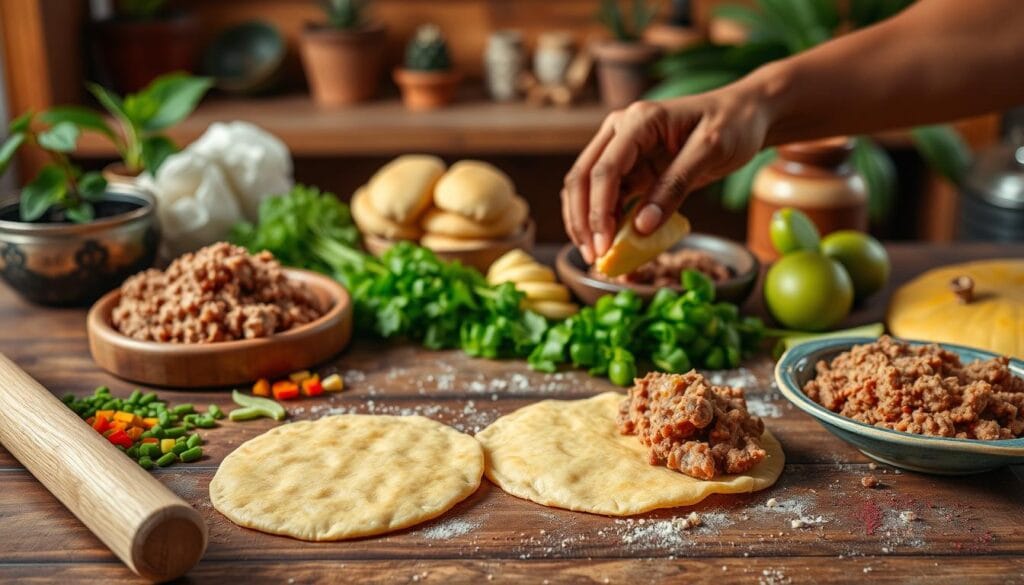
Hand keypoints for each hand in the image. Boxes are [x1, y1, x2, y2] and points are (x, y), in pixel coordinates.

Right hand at [562, 80, 773, 262]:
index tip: (604, 246)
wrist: (746, 114)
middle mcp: (620, 131)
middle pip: (581, 178)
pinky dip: (603, 220)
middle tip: (594, 256)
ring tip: (596, 255)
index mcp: (638, 121)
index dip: (598, 210)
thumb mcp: (710, 151)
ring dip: (585, 222)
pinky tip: (609, 244)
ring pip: (585, 188)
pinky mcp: (631, 168)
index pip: (604, 169)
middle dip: (582, 220)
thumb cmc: (733, 124)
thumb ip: (675, 186)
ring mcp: (622, 150)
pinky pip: (607, 196)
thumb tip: (641, 227)